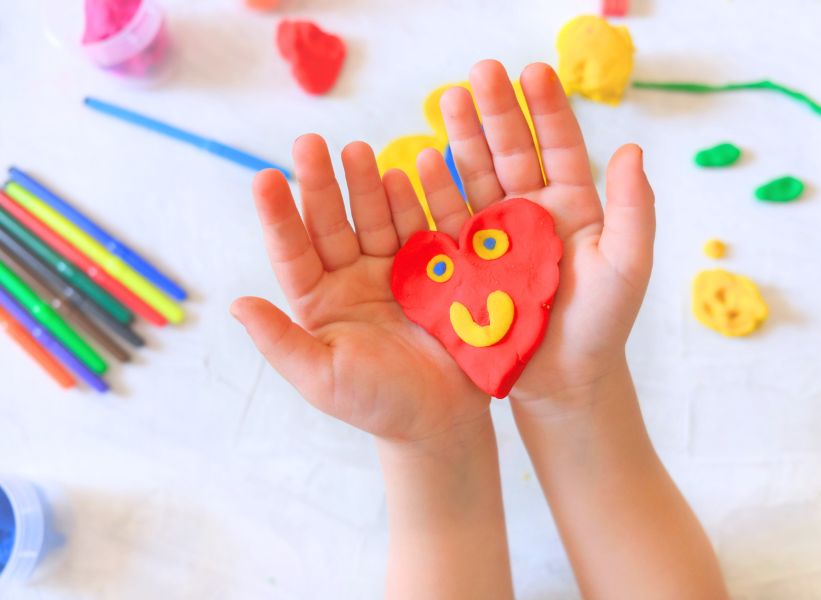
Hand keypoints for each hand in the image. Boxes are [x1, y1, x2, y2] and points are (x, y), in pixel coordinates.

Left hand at [231, 135, 489, 442]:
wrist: (442, 420)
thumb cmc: (377, 403)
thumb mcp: (320, 376)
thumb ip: (281, 341)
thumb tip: (237, 305)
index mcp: (319, 300)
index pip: (292, 251)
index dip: (279, 216)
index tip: (264, 177)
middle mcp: (352, 277)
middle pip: (332, 223)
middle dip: (323, 184)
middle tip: (310, 143)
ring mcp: (395, 270)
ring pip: (376, 219)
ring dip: (368, 185)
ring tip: (360, 151)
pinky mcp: (435, 271)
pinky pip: (423, 229)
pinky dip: (419, 201)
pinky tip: (411, 172)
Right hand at [437, 60, 655, 404]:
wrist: (563, 382)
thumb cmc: (602, 325)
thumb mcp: (627, 264)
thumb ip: (634, 208)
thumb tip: (632, 149)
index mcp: (571, 207)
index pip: (559, 146)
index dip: (546, 109)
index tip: (532, 70)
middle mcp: (531, 213)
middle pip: (511, 151)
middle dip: (496, 111)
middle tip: (479, 72)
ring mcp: (495, 235)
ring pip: (476, 176)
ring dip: (462, 139)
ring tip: (448, 100)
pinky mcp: (466, 261)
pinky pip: (449, 218)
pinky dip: (435, 190)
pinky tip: (422, 160)